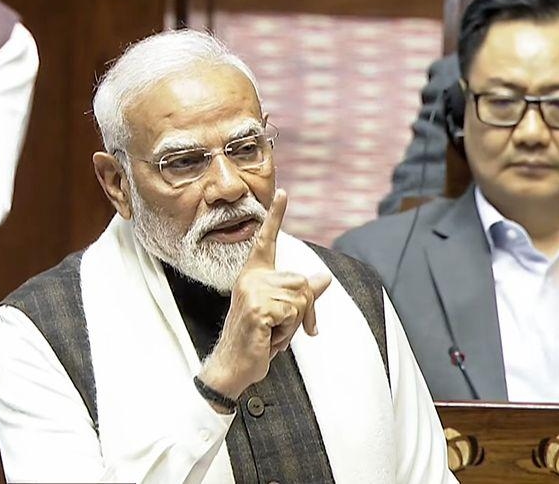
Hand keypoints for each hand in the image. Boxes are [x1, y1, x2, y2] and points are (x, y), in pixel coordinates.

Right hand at [197, 189, 331, 401]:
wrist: (233, 367)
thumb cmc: (258, 340)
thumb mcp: (284, 314)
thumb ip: (303, 294)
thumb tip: (325, 277)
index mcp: (255, 275)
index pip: (267, 240)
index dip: (276, 215)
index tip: (284, 191)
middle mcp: (251, 279)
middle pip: (303, 283)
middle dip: (306, 311)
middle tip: (286, 330)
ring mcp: (252, 292)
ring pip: (301, 299)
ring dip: (295, 325)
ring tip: (274, 334)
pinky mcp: (257, 309)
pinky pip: (293, 314)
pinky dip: (288, 333)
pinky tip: (269, 340)